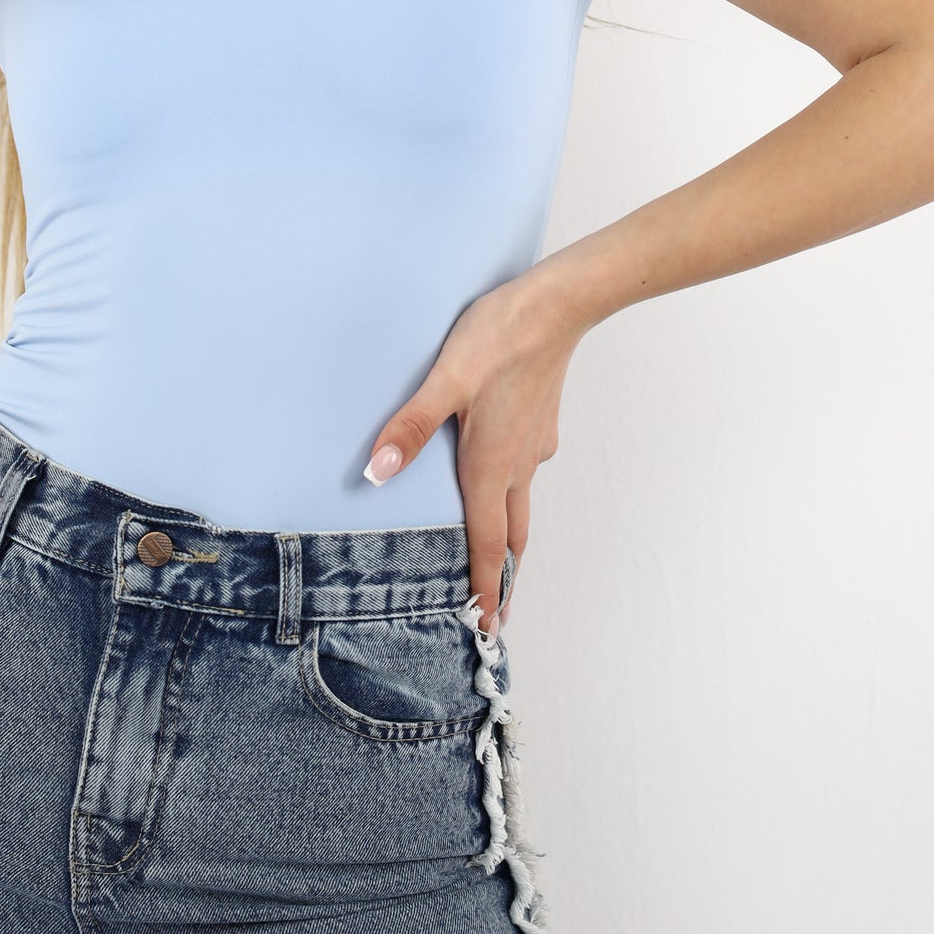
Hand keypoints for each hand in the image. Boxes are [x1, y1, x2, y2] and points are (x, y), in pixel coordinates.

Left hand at [360, 268, 586, 635]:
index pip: (489, 546)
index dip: (485, 589)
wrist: (557, 305)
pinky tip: (499, 479)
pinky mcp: (539, 424)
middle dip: (502, 579)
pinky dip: (512, 496)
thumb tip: (376, 472)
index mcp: (491, 466)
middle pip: (511, 537)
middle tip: (495, 614)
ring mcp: (533, 445)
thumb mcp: (444, 379)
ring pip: (520, 506)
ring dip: (509, 541)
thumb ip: (410, 426)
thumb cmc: (498, 338)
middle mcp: (517, 466)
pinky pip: (525, 473)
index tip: (487, 627)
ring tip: (499, 563)